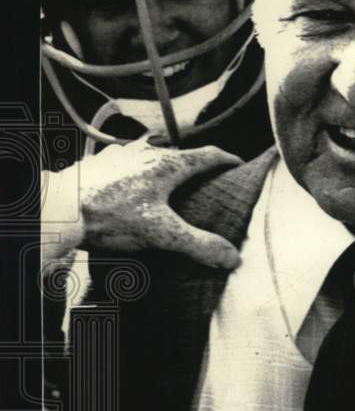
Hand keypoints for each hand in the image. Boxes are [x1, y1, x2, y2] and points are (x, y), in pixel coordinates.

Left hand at [42, 138, 241, 269]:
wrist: (60, 209)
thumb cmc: (111, 217)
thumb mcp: (163, 234)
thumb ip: (199, 244)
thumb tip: (231, 256)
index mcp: (167, 165)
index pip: (208, 155)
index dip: (227, 160)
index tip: (238, 164)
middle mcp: (145, 154)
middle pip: (179, 155)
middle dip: (194, 168)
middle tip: (204, 183)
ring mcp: (119, 157)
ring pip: (149, 158)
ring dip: (161, 170)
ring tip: (165, 189)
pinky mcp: (98, 166)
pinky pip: (123, 166)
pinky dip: (134, 176)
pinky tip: (128, 192)